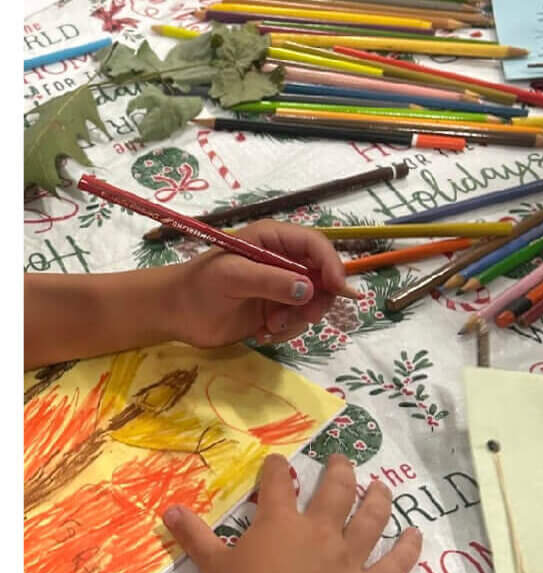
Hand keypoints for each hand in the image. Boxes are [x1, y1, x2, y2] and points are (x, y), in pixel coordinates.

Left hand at [158, 222, 347, 346]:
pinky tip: (263, 332)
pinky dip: (286, 330)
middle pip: (322, 275)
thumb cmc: (199, 286)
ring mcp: (281, 287)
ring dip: (298, 318)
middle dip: (318, 298)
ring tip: (270, 326)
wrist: (174, 314)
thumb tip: (308, 290)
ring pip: (313, 301)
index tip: (338, 288)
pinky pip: (298, 320)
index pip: (316, 245)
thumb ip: (271, 282)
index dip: (331, 264)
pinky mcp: (276, 310)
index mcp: (274, 240)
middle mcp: (283, 261)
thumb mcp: (233, 278)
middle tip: (304, 317)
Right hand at [165, 454, 421, 572]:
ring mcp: (351, 558)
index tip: (279, 461)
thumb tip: (169, 510)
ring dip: (379, 499)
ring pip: (372, 517)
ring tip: (382, 487)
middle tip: (343, 461)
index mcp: (281, 525)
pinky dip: (409, 547)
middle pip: (336, 490)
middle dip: (340, 470)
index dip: (278, 471)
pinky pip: (397, 563)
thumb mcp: (211, 569)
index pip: (280, 486)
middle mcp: (321, 532)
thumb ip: (194, 538)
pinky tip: (415, 534)